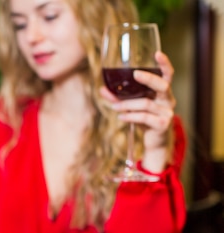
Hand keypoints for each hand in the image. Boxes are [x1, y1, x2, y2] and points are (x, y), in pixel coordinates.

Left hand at [100, 51, 175, 171]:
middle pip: (163, 85)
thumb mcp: (131, 107)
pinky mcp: (163, 124)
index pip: (168, 75)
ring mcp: (167, 112)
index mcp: (163, 92)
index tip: (158, 53)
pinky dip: (131, 116)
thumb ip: (118, 98)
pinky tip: (121, 117)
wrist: (155, 141)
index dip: (165, 64)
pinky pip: (145, 117)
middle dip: (149, 78)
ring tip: (114, 107)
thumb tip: (101, 89)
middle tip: (135, 74)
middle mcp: (168, 99)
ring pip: (147, 103)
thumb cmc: (144, 119)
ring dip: (128, 105)